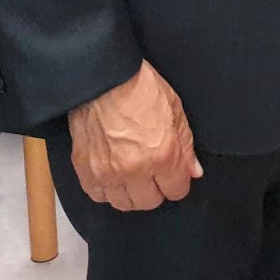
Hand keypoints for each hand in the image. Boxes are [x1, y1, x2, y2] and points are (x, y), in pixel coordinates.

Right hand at [68, 59, 202, 211]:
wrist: (103, 76)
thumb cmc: (140, 86)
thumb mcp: (175, 108)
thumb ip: (186, 145)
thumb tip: (193, 172)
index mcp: (163, 155)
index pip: (176, 191)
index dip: (177, 181)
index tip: (173, 173)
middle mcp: (136, 170)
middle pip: (150, 202)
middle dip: (155, 188)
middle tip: (152, 171)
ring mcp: (108, 172)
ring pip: (124, 203)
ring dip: (130, 192)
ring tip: (131, 174)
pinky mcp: (85, 169)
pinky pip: (98, 196)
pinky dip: (106, 189)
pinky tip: (111, 174)